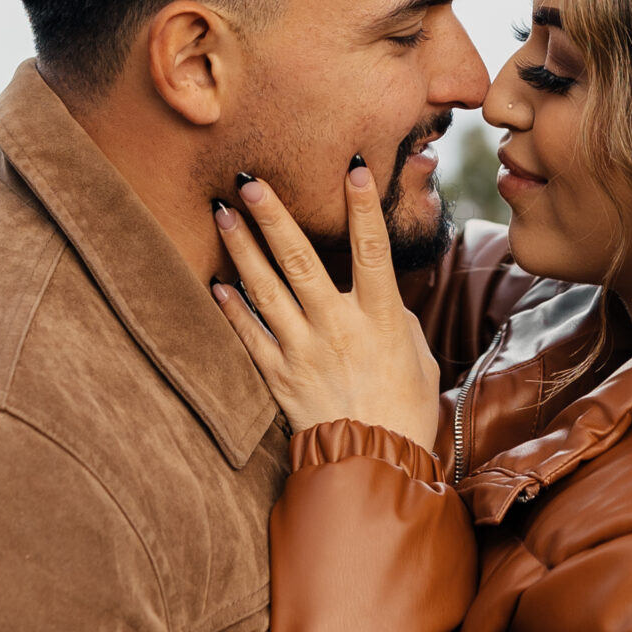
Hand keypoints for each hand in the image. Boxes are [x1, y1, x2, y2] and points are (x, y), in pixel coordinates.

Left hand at [212, 163, 443, 450]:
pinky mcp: (279, 376)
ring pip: (265, 289)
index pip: (372, 250)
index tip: (352, 166)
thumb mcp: (415, 354)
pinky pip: (249, 335)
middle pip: (301, 260)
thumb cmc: (405, 408)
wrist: (375, 465)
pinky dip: (231, 307)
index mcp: (381, 318)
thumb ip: (393, 315)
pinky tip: (216, 281)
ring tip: (221, 213)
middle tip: (248, 181)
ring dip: (242, 248)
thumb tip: (375, 294)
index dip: (363, 207)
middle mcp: (339, 328)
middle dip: (273, 216)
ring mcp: (304, 351)